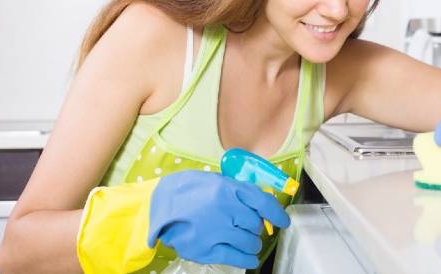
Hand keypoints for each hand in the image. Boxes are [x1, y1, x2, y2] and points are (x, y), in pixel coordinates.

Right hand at [147, 170, 290, 268]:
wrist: (157, 204)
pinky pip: (236, 257)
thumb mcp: (215, 181)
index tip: (283, 221)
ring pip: (250, 242)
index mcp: (227, 189)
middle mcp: (225, 209)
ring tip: (246, 241)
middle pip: (256, 224)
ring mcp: (215, 231)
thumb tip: (261, 205)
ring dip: (252, 243)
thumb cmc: (187, 189)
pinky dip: (247, 259)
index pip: (262, 203)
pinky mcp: (205, 249)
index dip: (277, 214)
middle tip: (248, 227)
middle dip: (255, 227)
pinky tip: (249, 258)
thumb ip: (238, 191)